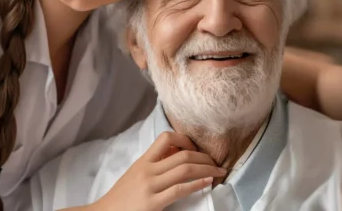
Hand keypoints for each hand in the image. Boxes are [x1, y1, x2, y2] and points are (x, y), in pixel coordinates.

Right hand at [94, 132, 226, 210]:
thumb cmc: (123, 196)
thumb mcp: (136, 173)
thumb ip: (154, 164)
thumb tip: (178, 156)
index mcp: (143, 160)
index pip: (166, 138)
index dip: (187, 140)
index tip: (197, 149)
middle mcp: (147, 170)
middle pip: (182, 154)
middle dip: (204, 157)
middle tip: (216, 163)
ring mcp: (150, 186)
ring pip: (184, 170)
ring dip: (207, 169)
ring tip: (218, 172)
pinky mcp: (153, 203)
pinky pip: (180, 190)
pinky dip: (197, 184)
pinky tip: (208, 183)